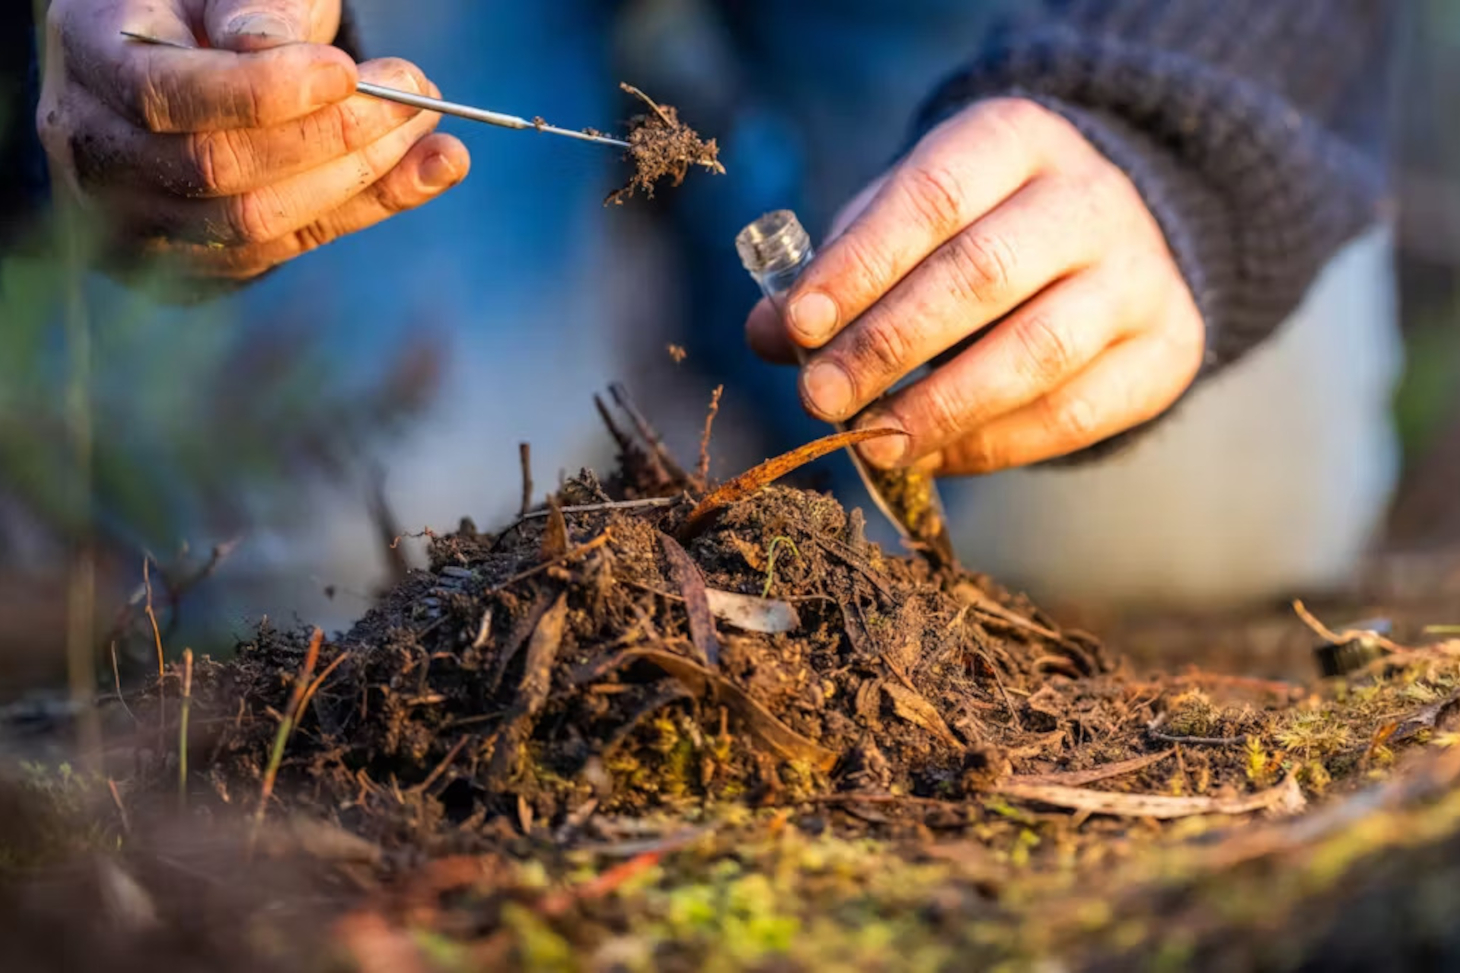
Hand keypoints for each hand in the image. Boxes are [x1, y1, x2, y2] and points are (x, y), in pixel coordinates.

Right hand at [36, 0, 469, 283]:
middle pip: (215, 167)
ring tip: (428, 127)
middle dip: (330, 134)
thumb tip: (275, 49)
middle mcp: (98, 148)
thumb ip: (249, 9)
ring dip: (362, 178)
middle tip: (414, 93)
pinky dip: (371, 207)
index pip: (163, 95)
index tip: (344, 72)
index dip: (259, 93)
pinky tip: (432, 167)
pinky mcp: (201, 262)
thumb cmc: (206, 12)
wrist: (186, 66)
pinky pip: (292, 246)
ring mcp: (142, 218)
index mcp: (91, 56)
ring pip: (256, 223)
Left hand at [745, 98, 1204, 474]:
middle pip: (984, 273)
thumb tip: (767, 334)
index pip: (933, 195)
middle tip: (820, 397)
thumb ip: (839, 268)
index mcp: (1016, 140)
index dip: (861, 263)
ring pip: (1037, 351)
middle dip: (888, 344)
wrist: (1115, 240)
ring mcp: (1140, 275)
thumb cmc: (978, 229)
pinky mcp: (1167, 348)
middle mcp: (1091, 198)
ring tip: (872, 443)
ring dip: (941, 408)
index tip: (799, 325)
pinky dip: (991, 445)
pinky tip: (932, 456)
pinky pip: (1074, 414)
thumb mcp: (906, 220)